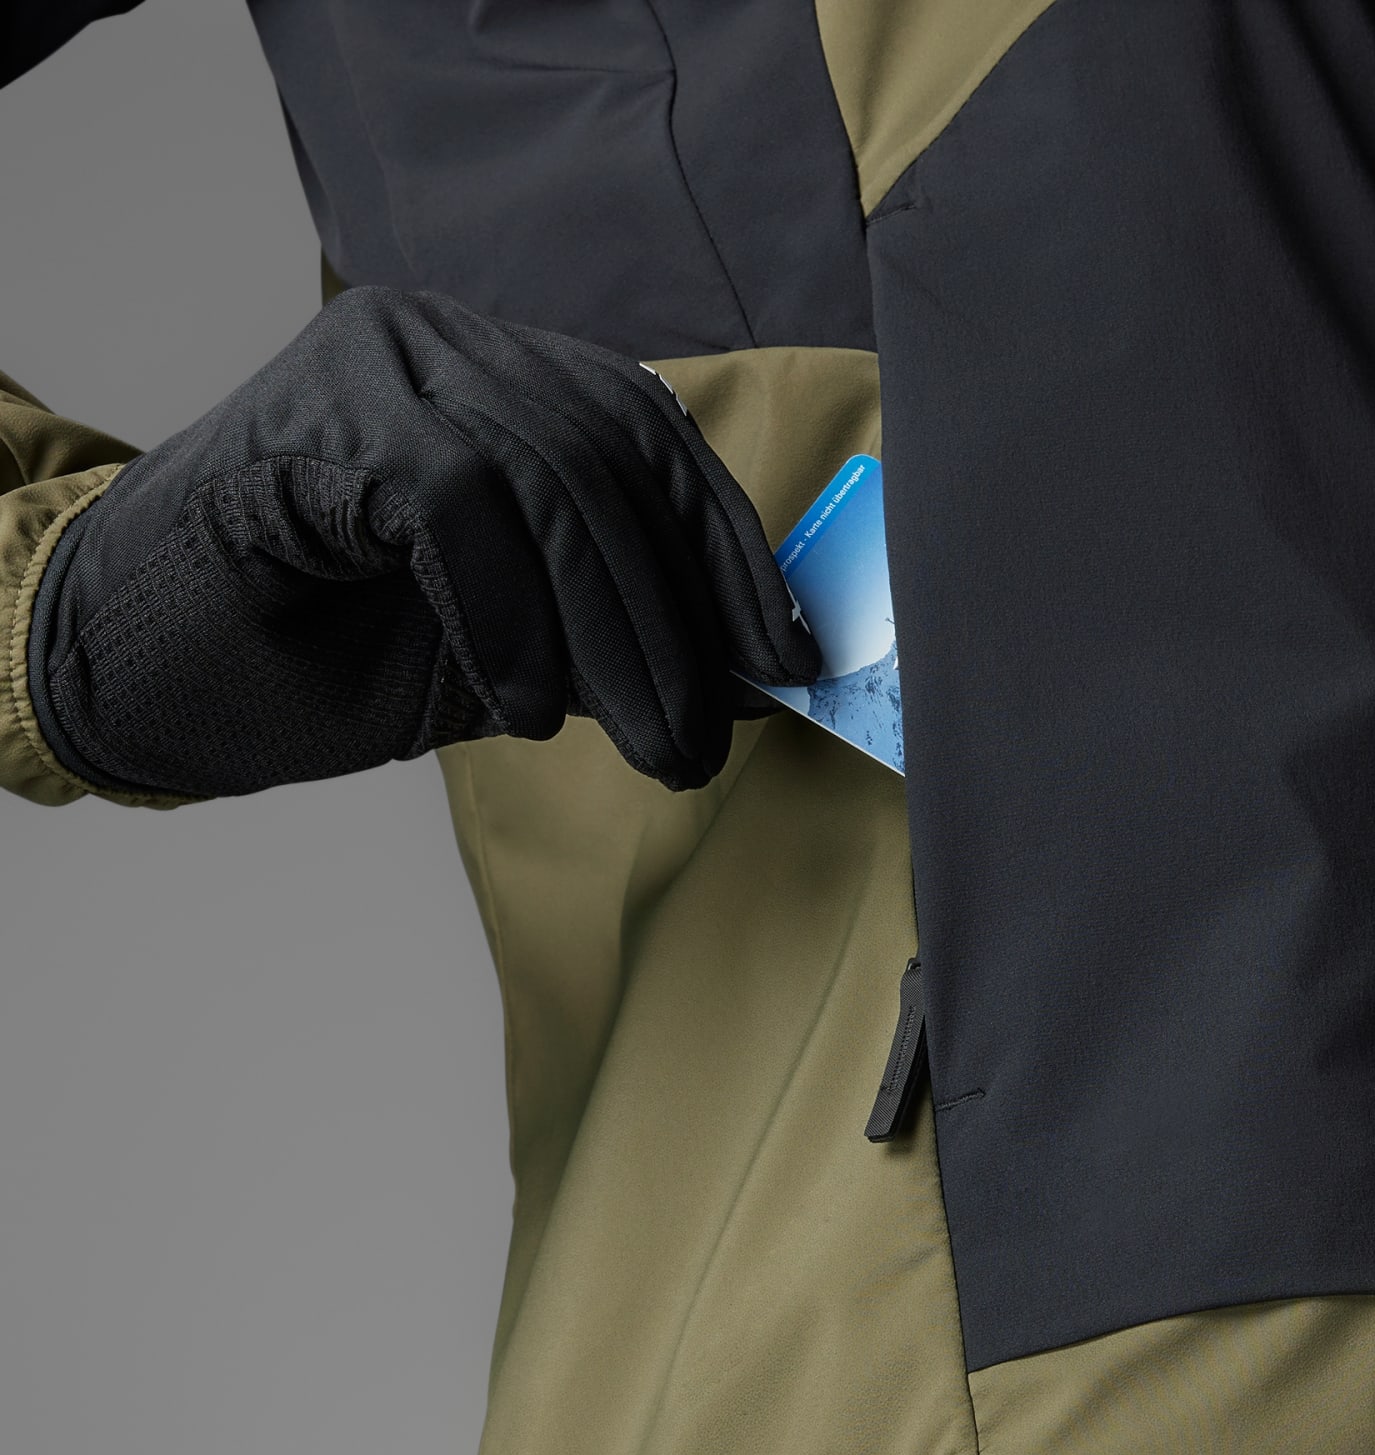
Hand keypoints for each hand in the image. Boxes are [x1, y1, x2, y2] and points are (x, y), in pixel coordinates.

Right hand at [26, 287, 818, 796]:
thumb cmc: (333, 654)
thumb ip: (619, 631)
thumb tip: (757, 665)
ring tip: (644, 749)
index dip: (734, 557)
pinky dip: (506, 620)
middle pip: (613, 463)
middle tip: (696, 747)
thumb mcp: (518, 650)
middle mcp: (452, 343)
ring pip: (550, 479)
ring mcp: (379, 361)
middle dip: (677, 623)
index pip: (656, 447)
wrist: (143, 666)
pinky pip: (452, 503)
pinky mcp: (316, 415)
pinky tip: (515, 712)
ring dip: (612, 638)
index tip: (789, 660)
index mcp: (509, 379)